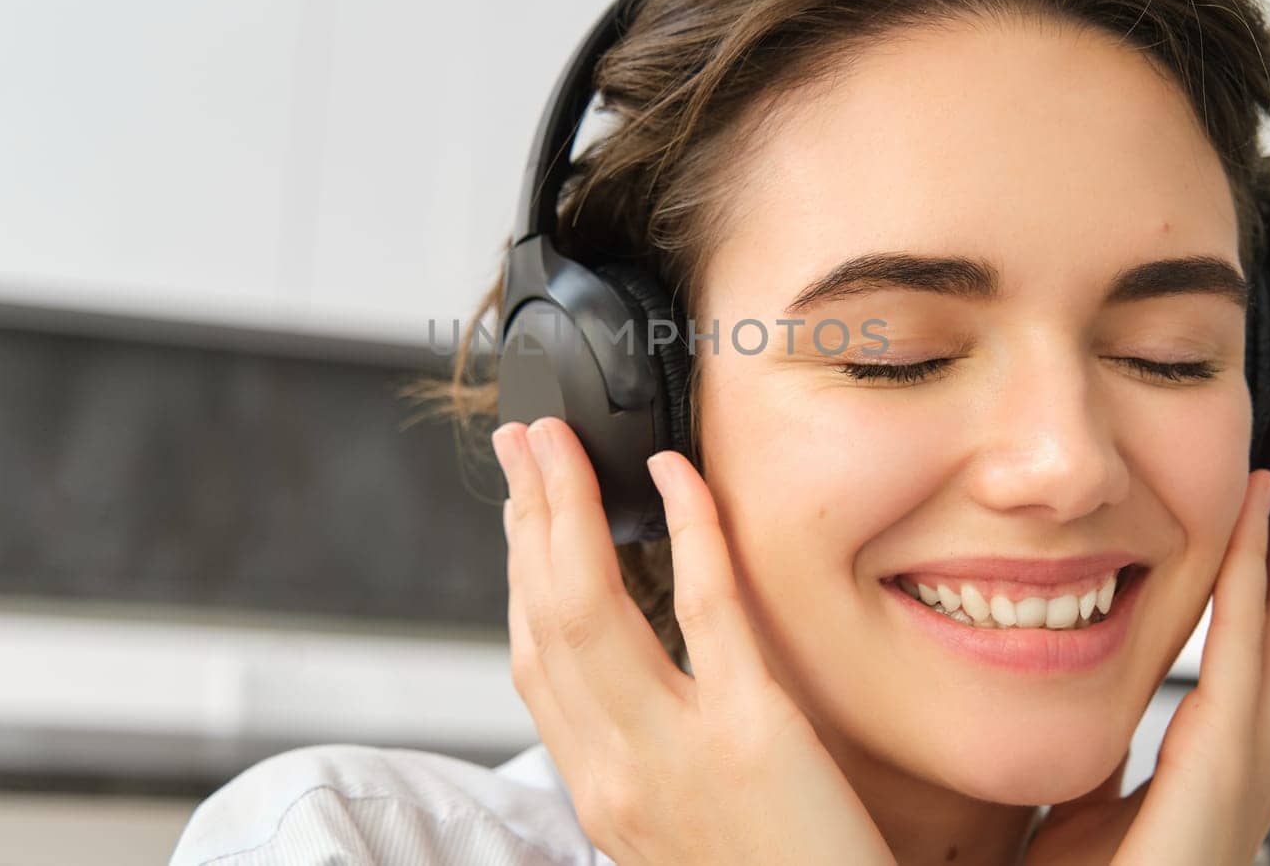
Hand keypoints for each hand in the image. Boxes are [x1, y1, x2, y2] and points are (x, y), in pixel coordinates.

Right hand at [492, 417, 897, 865]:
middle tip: (521, 442)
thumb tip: (633, 677)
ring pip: (591, 607)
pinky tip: (678, 476)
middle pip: (544, 618)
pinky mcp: (753, 734)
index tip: (519, 508)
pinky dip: (688, 528)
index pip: (531, 661)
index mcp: (600, 793)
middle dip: (525, 516)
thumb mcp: (680, 828)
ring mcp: (676, 753)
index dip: (515, 571)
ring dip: (568, 507)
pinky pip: (707, 608)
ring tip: (561, 443)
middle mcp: (616, 774)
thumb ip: (646, 755)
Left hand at [1024, 416, 1269, 865]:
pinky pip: (1238, 665)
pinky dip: (1249, 588)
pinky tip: (1252, 525)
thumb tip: (1077, 696)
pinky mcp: (1218, 780)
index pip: (1267, 631)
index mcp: (1220, 754)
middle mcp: (1247, 755)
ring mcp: (1245, 769)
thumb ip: (1098, 749)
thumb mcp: (1085, 800)